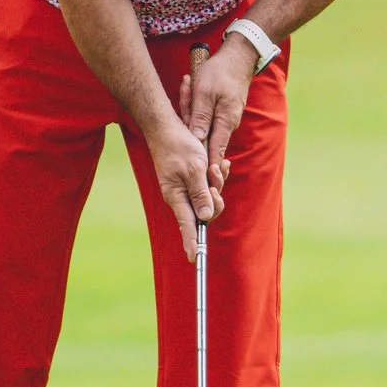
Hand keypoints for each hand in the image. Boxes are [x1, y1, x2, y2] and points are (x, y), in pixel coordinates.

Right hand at [147, 120, 216, 261]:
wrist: (166, 127)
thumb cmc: (178, 145)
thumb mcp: (194, 169)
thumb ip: (200, 194)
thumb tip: (205, 217)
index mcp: (177, 197)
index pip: (187, 225)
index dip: (192, 243)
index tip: (195, 259)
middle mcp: (180, 197)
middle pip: (206, 212)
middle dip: (216, 198)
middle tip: (214, 178)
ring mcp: (185, 189)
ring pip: (209, 198)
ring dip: (217, 183)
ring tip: (215, 165)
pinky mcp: (190, 180)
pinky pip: (208, 186)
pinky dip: (216, 176)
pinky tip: (220, 164)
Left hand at [177, 39, 255, 196]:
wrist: (240, 55)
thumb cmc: (221, 71)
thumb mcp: (205, 93)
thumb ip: (200, 117)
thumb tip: (196, 141)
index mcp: (225, 122)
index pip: (214, 153)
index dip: (206, 169)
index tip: (199, 182)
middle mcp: (227, 124)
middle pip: (207, 142)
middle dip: (193, 140)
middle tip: (179, 136)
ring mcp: (226, 118)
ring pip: (204, 127)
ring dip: (190, 113)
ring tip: (187, 86)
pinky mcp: (223, 111)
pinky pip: (206, 116)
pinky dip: (194, 106)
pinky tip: (188, 86)